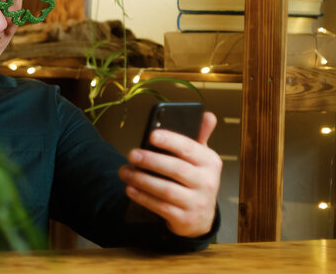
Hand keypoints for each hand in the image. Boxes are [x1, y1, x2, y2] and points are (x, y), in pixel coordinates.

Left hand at [118, 112, 221, 237]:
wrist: (201, 217)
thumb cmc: (195, 179)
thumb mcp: (201, 159)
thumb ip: (199, 137)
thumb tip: (207, 115)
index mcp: (210, 162)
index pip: (190, 148)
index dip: (170, 140)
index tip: (151, 135)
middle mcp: (207, 182)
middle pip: (176, 169)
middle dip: (151, 160)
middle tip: (131, 154)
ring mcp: (197, 203)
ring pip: (166, 190)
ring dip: (141, 180)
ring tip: (124, 172)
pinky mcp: (185, 219)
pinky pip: (160, 207)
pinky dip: (143, 197)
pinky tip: (130, 188)